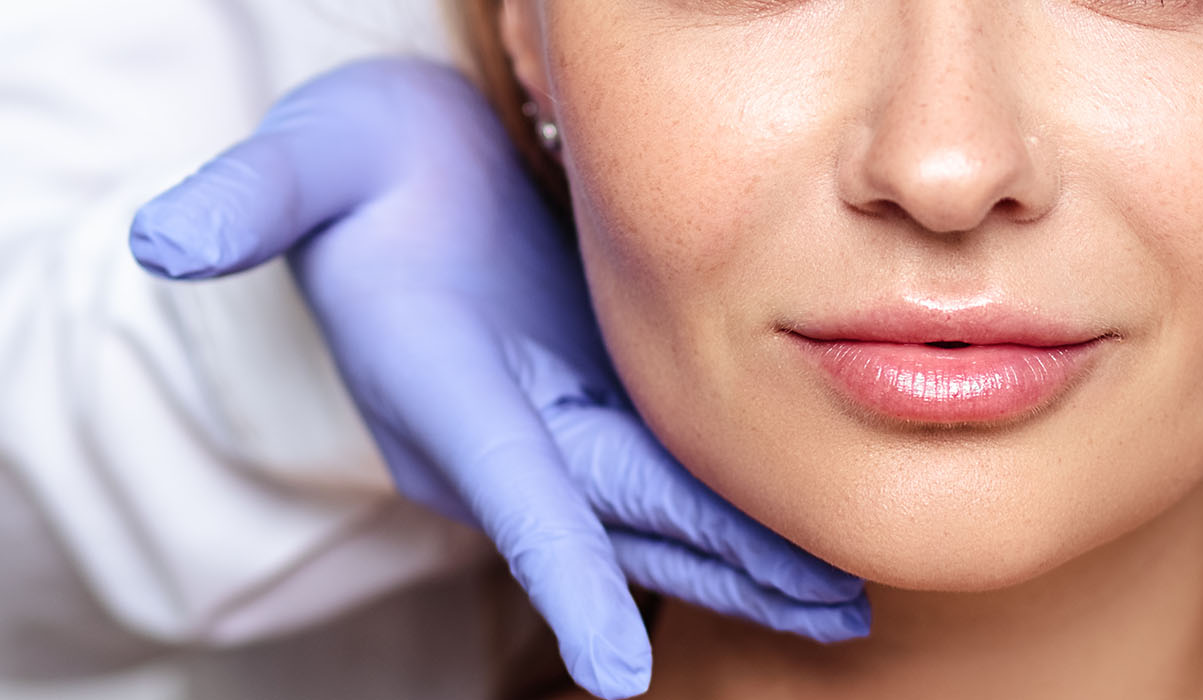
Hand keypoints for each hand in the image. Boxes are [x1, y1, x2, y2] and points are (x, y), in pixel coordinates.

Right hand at [129, 58, 867, 698]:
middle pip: (625, 517)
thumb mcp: (307, 157)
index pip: (512, 495)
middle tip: (826, 614)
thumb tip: (170, 239)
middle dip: (724, 567)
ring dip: (753, 557)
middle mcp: (503, 429)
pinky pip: (676, 470)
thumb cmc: (356, 165)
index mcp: (443, 385)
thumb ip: (253, 198)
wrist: (389, 176)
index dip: (565, 580)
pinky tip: (806, 536)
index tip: (615, 671)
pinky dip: (741, 508)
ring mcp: (555, 422)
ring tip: (841, 603)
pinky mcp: (597, 400)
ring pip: (663, 508)